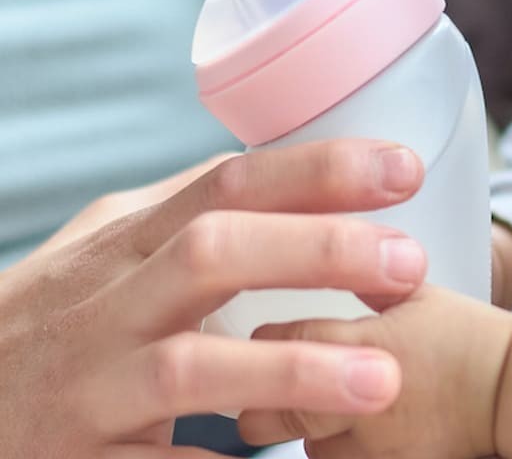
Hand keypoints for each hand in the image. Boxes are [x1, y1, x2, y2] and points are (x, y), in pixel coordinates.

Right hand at [0, 140, 424, 458]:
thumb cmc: (64, 308)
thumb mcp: (115, 243)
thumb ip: (191, 209)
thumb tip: (283, 172)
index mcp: (131, 238)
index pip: (229, 181)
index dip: (318, 170)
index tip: (401, 168)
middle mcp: (110, 300)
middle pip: (213, 250)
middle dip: (317, 250)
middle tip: (409, 262)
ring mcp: (91, 383)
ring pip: (190, 365)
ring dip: (291, 368)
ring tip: (383, 378)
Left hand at [242, 286, 511, 457]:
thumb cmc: (468, 336)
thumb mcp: (416, 292)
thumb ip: (367, 278)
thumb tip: (332, 257)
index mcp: (364, 344)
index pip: (281, 340)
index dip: (261, 338)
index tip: (259, 335)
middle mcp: (359, 400)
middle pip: (269, 412)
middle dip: (260, 401)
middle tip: (264, 386)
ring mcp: (373, 447)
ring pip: (304, 447)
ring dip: (304, 429)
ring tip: (322, 406)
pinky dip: (337, 452)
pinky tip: (353, 431)